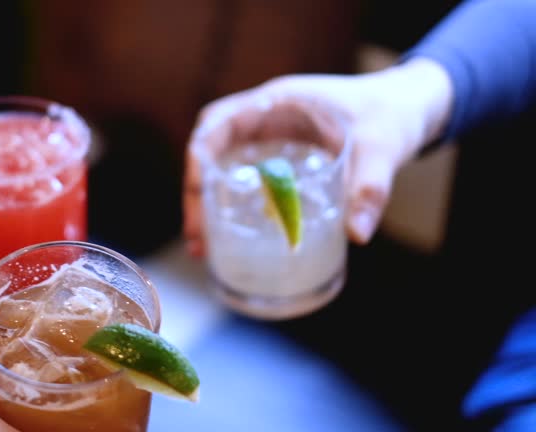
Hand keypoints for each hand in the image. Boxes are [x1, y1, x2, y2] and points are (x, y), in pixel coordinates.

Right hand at [183, 58, 452, 254]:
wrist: (410, 106)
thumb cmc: (393, 114)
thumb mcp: (382, 149)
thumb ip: (370, 189)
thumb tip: (357, 235)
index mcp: (278, 101)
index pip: (216, 122)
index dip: (197, 159)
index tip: (197, 197)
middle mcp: (266, 115)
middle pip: (210, 149)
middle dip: (196, 191)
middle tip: (196, 237)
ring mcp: (271, 134)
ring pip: (223, 163)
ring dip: (208, 200)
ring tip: (204, 244)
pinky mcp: (282, 153)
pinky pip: (244, 174)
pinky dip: (232, 201)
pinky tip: (235, 231)